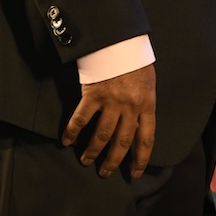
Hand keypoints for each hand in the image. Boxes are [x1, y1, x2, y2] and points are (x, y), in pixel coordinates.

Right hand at [62, 63, 156, 177]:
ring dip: (92, 151)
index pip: (147, 138)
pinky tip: (66, 141)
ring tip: (86, 161)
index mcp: (147, 105)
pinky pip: (81, 119)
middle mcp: (130, 106)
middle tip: (105, 173)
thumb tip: (138, 125)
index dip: (141, 159)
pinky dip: (72, 131)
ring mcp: (111, 102)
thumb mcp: (148, 84)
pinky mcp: (93, 95)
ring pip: (101, 135)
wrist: (121, 41)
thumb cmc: (136, 62)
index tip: (135, 173)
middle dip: (113, 161)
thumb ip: (143, 104)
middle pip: (122, 141)